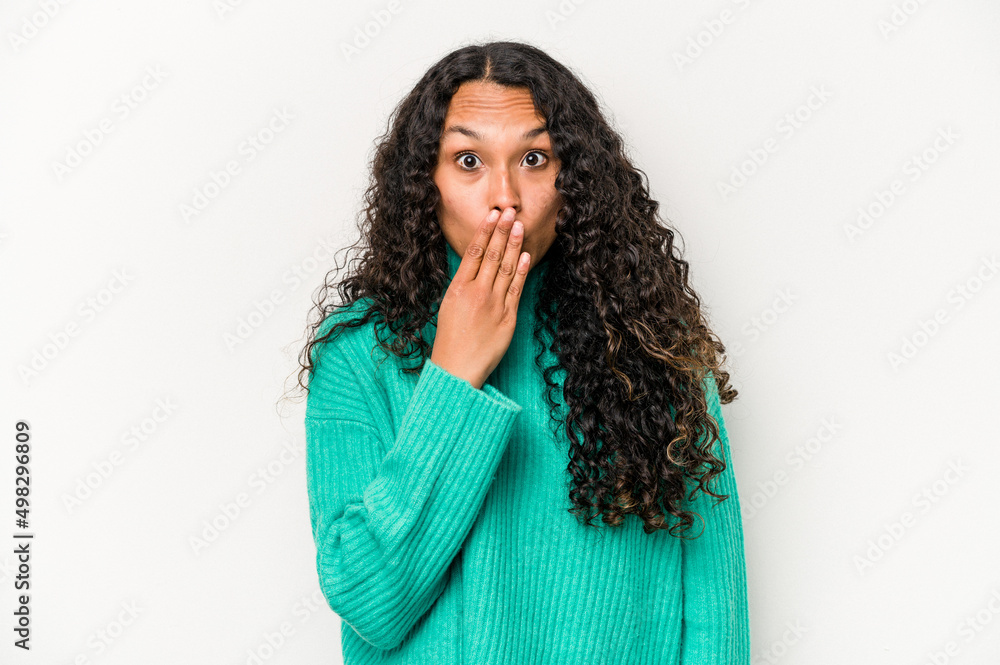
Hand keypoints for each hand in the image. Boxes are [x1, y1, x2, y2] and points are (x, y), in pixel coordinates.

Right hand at [431, 207, 529, 389]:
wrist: (457, 369)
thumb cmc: (450, 339)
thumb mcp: (448, 305)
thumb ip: (463, 284)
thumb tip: (475, 263)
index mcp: (458, 289)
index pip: (474, 253)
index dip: (485, 232)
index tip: (493, 215)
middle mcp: (477, 293)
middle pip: (493, 256)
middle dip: (503, 231)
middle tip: (510, 211)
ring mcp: (494, 305)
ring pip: (507, 269)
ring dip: (514, 245)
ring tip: (520, 226)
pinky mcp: (508, 319)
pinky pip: (517, 290)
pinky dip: (523, 271)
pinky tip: (526, 255)